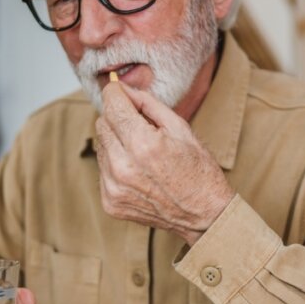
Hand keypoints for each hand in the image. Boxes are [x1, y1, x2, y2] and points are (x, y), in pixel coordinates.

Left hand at [95, 81, 234, 245]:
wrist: (204, 215)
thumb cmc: (198, 170)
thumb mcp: (180, 127)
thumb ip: (147, 103)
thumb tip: (123, 88)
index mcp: (142, 144)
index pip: (112, 105)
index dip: (116, 93)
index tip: (119, 90)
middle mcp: (122, 167)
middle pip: (102, 123)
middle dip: (118, 119)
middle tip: (141, 127)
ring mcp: (114, 187)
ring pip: (100, 146)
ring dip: (116, 143)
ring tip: (142, 154)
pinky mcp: (110, 202)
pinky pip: (102, 170)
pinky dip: (116, 165)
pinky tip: (138, 172)